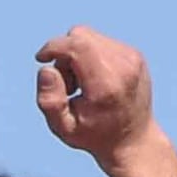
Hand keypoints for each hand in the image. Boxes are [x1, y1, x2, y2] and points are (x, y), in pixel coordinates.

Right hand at [35, 27, 156, 161]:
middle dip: (64, 54)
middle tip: (67, 84)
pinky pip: (101, 42)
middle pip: (81, 36)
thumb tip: (46, 68)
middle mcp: (123, 65)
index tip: (41, 59)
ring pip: (90, 37)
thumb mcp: (64, 128)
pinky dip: (90, 56)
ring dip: (77, 56)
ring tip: (81, 85)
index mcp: (106, 84)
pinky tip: (94, 81)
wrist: (133, 140)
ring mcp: (133, 57)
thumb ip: (50, 101)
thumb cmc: (94, 136)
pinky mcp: (135, 55)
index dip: (53, 47)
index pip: (77, 45)